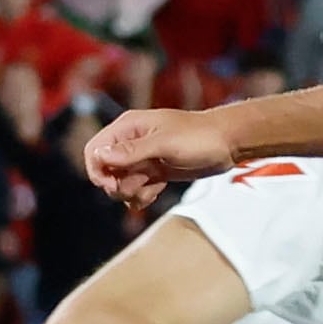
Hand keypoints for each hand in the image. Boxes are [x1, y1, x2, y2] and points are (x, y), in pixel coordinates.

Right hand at [84, 107, 237, 209]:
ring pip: (120, 183)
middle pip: (105, 170)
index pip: (94, 150)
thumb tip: (101, 156)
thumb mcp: (165, 144)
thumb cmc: (199, 137)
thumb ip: (133, 151)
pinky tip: (157, 191)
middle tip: (138, 187)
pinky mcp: (154, 172)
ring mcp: (143, 159)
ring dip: (131, 192)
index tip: (112, 184)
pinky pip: (136, 189)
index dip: (97, 170)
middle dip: (117, 185)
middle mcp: (131, 142)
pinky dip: (142, 196)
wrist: (227, 144)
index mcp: (128, 127)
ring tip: (152, 188)